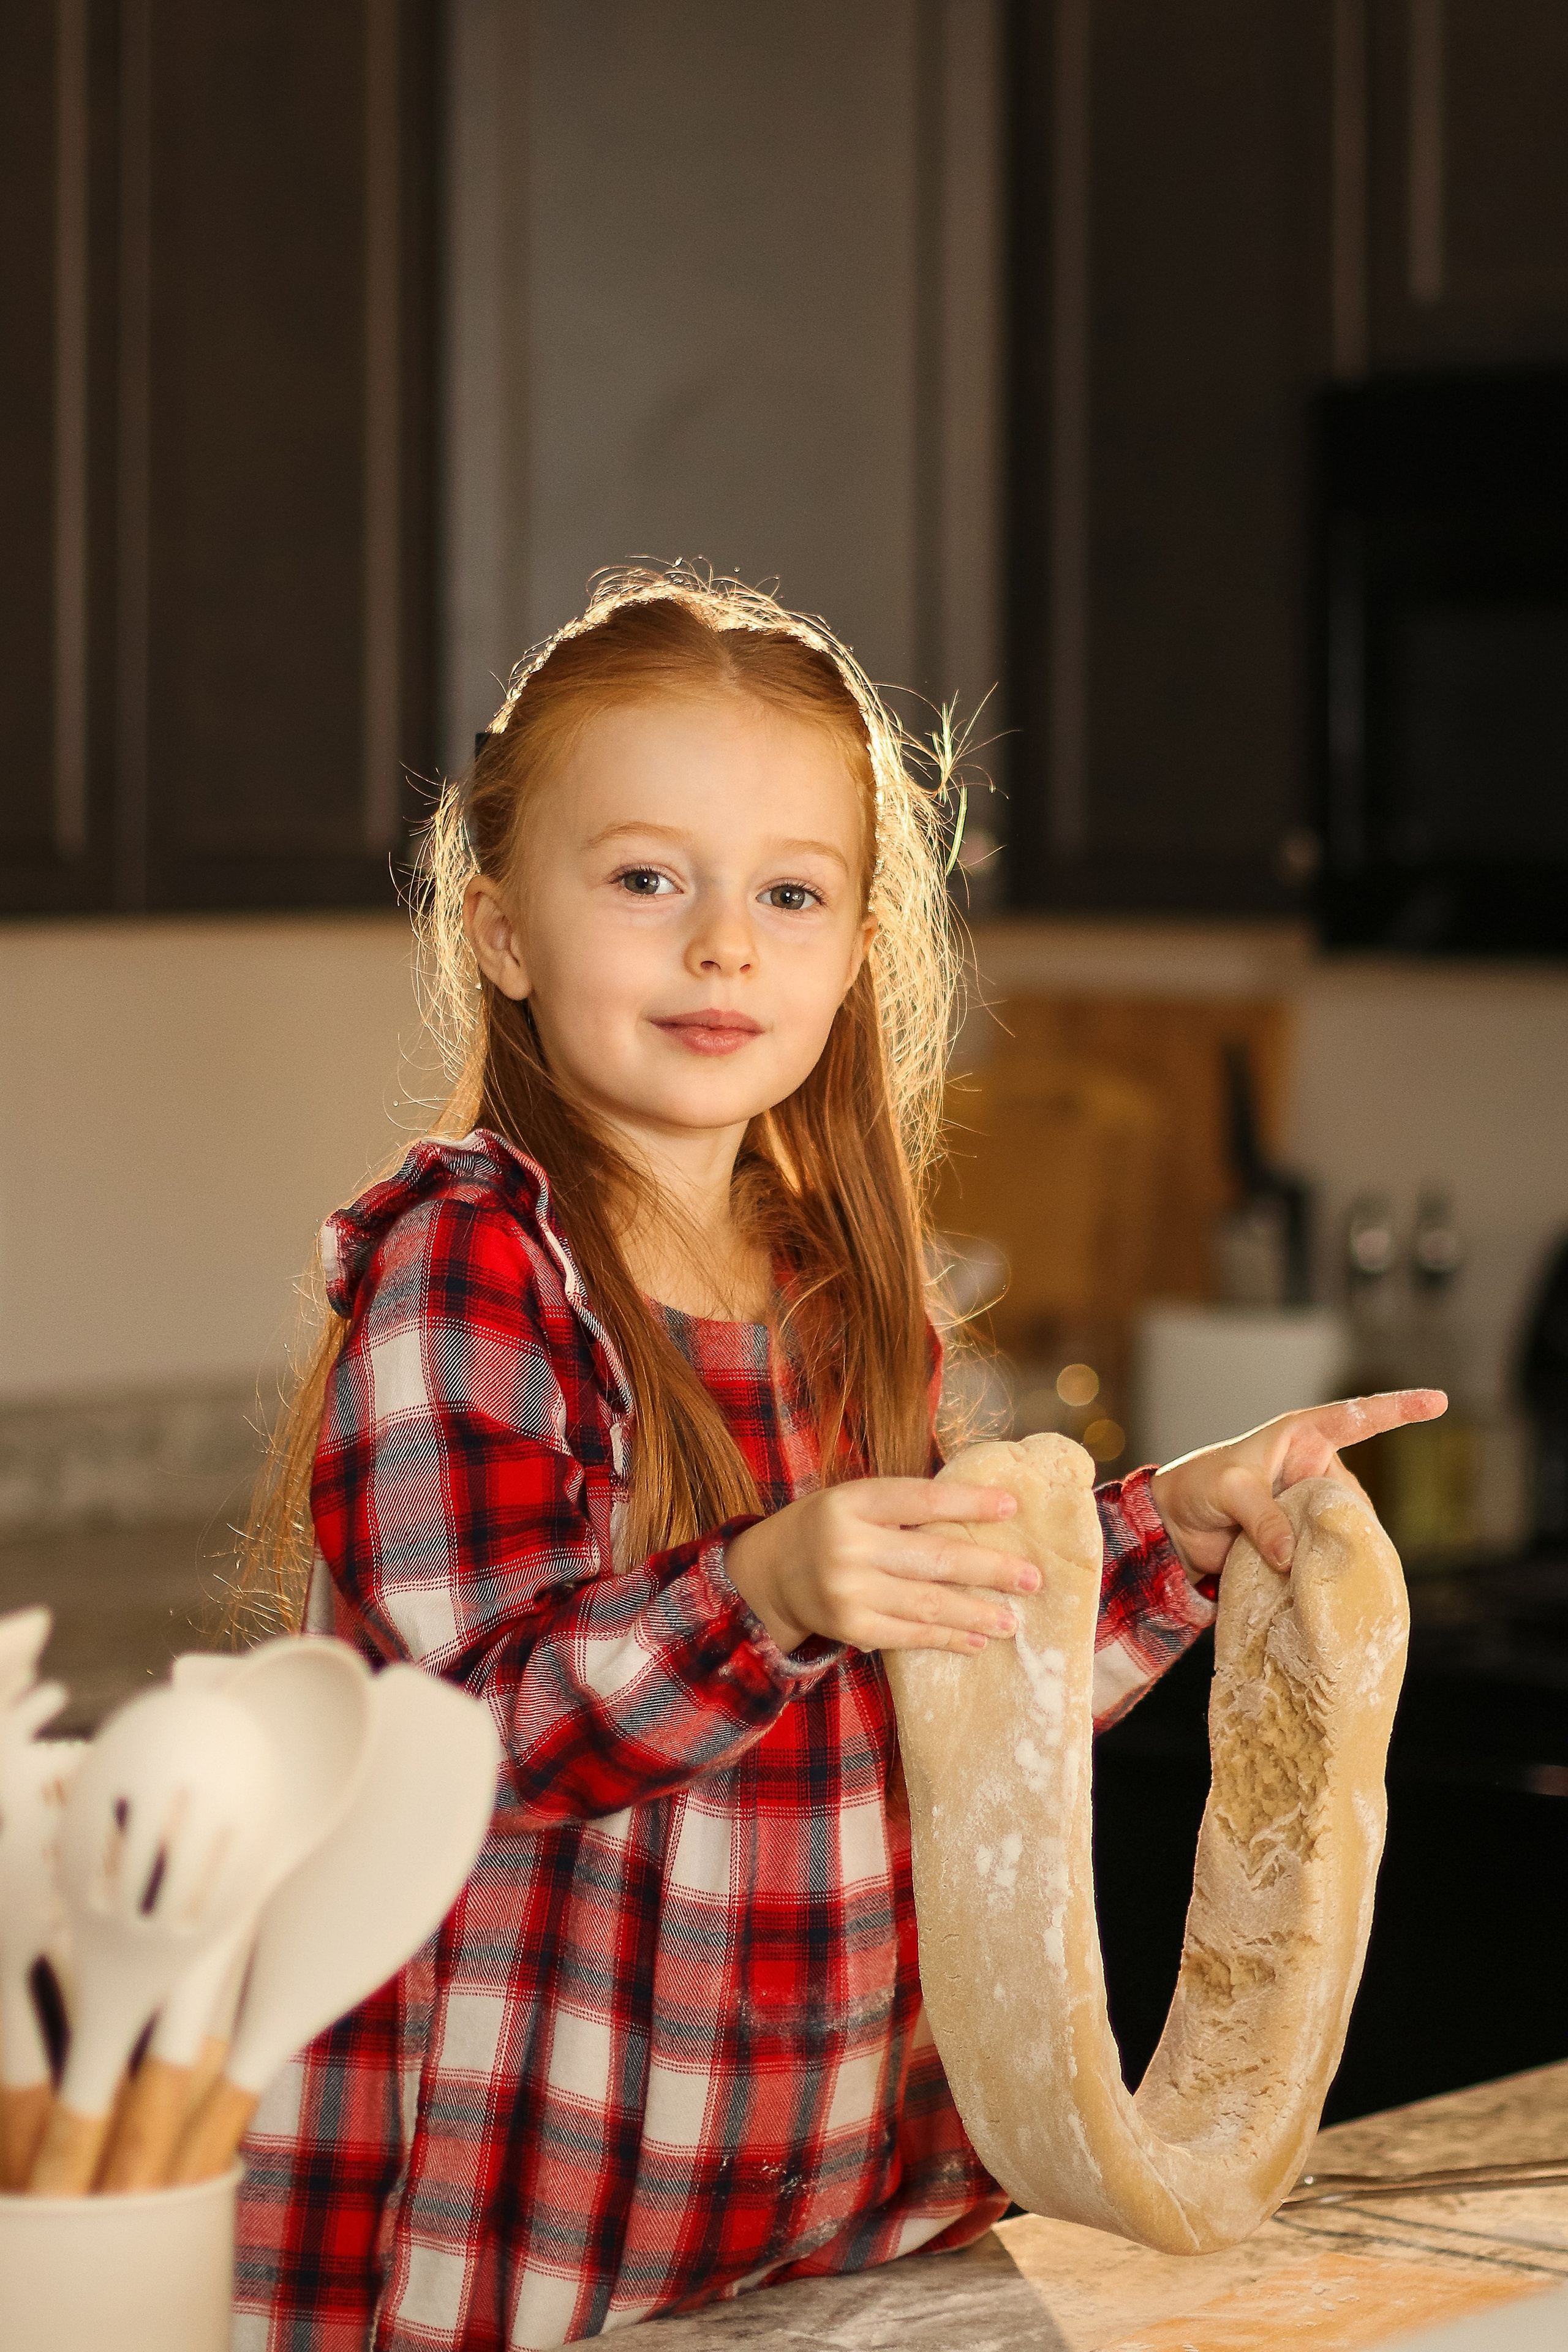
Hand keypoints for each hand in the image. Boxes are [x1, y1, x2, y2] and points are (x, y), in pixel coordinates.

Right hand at [725, 1478, 1030, 1655]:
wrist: (770, 1573)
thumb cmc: (828, 1527)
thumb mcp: (855, 1501)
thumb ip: (905, 1507)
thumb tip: (982, 1514)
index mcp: (852, 1502)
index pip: (921, 1499)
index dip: (969, 1503)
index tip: (1011, 1507)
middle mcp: (849, 1545)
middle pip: (935, 1558)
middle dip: (990, 1569)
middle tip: (1031, 1579)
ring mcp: (849, 1590)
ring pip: (929, 1603)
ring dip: (977, 1613)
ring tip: (1013, 1620)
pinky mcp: (851, 1628)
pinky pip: (909, 1634)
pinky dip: (947, 1638)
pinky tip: (976, 1641)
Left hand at [1148, 1390, 1445, 1580]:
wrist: (1176, 1527)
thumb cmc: (1198, 1486)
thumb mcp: (1226, 1489)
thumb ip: (1260, 1514)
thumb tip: (1288, 1554)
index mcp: (1301, 1437)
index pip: (1356, 1417)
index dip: (1398, 1408)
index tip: (1438, 1401)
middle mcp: (1314, 1468)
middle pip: (1354, 1493)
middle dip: (1353, 1521)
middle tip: (1333, 1546)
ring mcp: (1311, 1505)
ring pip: (1346, 1527)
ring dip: (1339, 1548)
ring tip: (1317, 1569)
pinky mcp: (1304, 1538)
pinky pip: (1330, 1550)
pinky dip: (1330, 1565)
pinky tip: (1329, 1585)